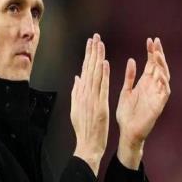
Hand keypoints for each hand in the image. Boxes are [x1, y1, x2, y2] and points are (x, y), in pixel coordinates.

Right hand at [71, 33, 109, 175]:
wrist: (88, 145)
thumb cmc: (84, 129)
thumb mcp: (76, 108)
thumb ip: (76, 92)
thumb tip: (77, 78)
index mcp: (80, 94)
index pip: (85, 70)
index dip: (88, 55)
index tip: (90, 43)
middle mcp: (85, 94)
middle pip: (89, 69)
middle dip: (92, 52)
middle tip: (95, 36)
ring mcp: (92, 99)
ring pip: (95, 75)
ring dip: (97, 58)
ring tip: (99, 44)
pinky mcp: (100, 105)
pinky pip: (102, 87)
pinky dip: (104, 75)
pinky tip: (105, 63)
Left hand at [116, 37, 170, 149]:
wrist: (127, 133)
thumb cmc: (126, 114)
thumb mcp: (126, 91)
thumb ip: (130, 77)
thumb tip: (132, 59)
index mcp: (144, 83)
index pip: (151, 64)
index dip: (152, 52)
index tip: (150, 40)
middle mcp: (153, 87)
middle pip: (159, 67)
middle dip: (158, 54)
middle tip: (155, 42)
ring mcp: (157, 95)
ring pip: (164, 76)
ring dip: (161, 65)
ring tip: (156, 55)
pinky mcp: (159, 105)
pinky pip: (164, 91)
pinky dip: (163, 82)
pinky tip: (159, 73)